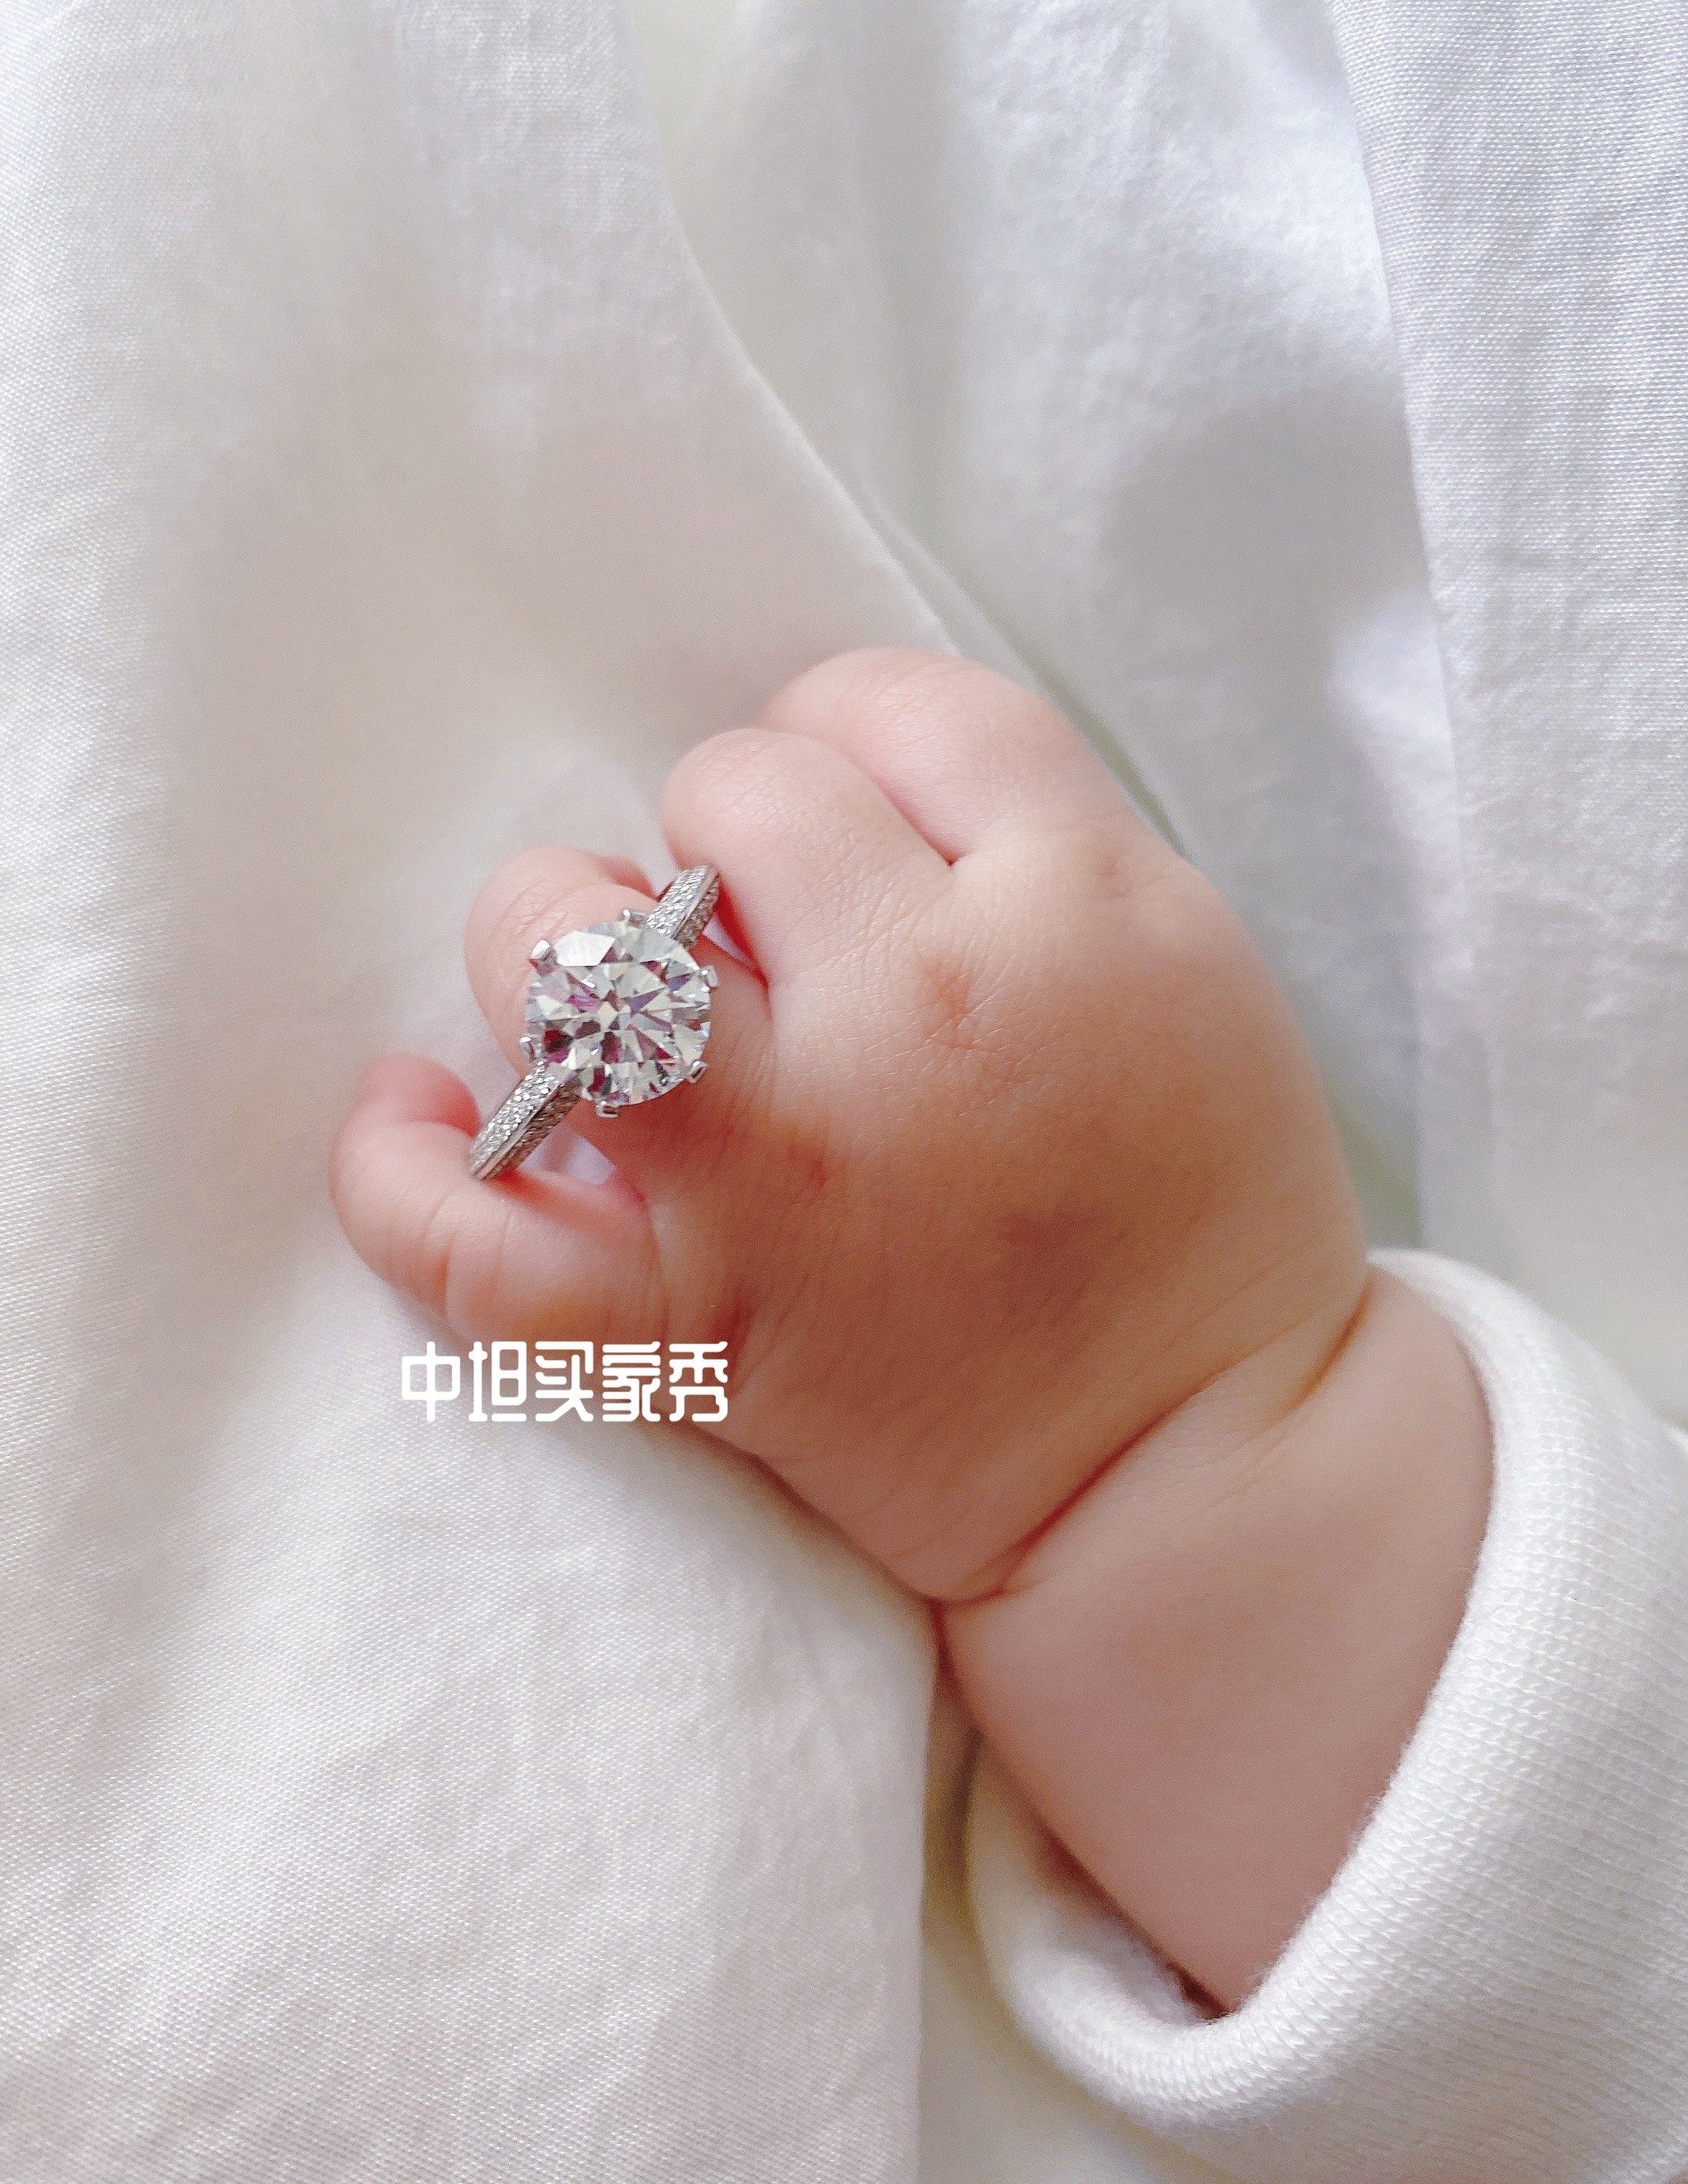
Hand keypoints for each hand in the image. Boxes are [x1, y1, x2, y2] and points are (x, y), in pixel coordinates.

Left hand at [333, 650, 1487, 2002]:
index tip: (842, 818)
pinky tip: (416, 1114)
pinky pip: (483, 1248)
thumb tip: (799, 799)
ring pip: (576, 959)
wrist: (1190, 1473)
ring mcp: (795, 1173)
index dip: (846, 736)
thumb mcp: (1184, 955)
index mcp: (1081, 908)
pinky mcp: (702, 1324)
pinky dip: (405, 1181)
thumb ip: (1022, 840)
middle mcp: (930, 1014)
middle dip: (732, 835)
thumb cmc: (1195, 1204)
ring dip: (561, 940)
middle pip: (736, 793)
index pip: (894, 710)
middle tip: (769, 935)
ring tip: (609, 1001)